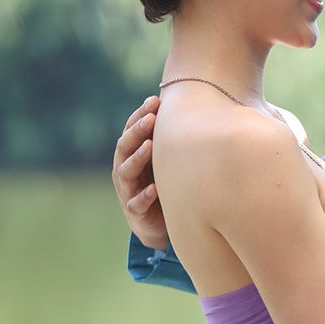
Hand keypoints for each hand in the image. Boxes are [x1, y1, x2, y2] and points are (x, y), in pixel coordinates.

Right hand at [111, 96, 168, 250]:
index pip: (131, 130)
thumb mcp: (167, 159)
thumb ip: (174, 137)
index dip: (140, 115)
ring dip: (138, 158)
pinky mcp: (134, 211)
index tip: (155, 100)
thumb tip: (199, 106)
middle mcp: (125, 169)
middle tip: (152, 117)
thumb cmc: (165, 182)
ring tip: (150, 146)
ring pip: (126, 171)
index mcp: (131, 154)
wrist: (158, 223)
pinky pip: (136, 203)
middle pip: (126, 146)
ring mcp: (128, 190)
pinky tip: (155, 189)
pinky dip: (145, 195)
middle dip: (138, 130)